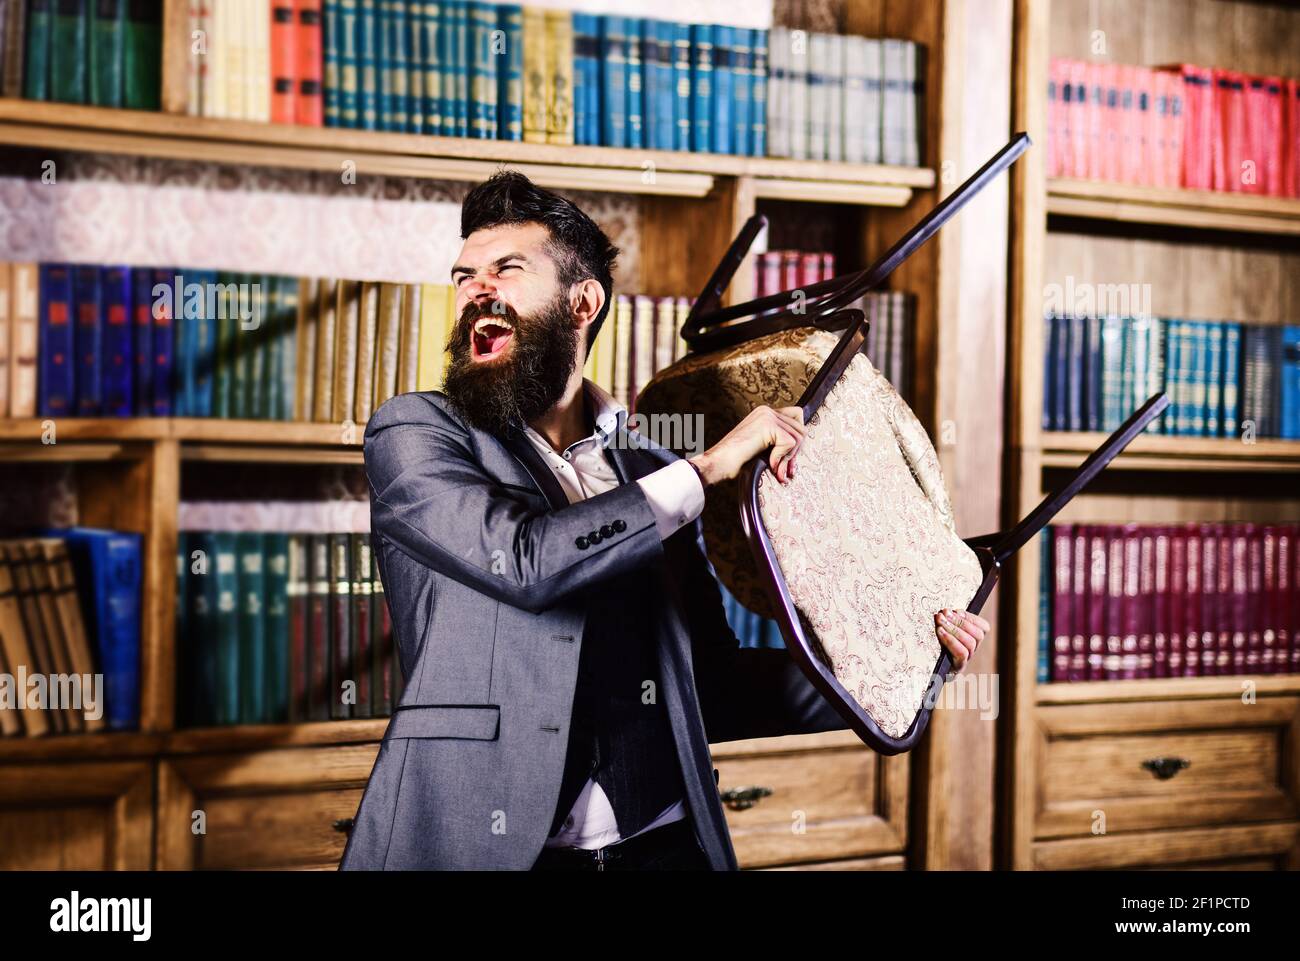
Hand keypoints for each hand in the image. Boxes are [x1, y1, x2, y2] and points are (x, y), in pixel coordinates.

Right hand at [688, 405, 806, 486]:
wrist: (718, 462)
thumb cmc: (736, 460)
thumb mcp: (762, 447)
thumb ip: (778, 442)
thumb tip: (800, 446)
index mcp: (765, 413)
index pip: (797, 417)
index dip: (797, 440)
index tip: (789, 461)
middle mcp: (767, 411)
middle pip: (801, 428)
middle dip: (795, 452)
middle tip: (785, 469)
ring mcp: (767, 416)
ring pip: (798, 437)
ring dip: (788, 457)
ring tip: (776, 469)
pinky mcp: (768, 425)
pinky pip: (790, 443)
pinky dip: (782, 458)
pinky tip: (769, 464)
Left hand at [935, 608, 988, 673]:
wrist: (922, 671)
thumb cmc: (931, 648)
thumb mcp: (940, 632)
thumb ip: (947, 622)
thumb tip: (945, 611)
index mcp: (971, 640)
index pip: (983, 627)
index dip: (971, 617)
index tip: (956, 610)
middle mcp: (972, 652)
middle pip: (978, 635)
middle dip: (960, 621)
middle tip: (944, 613)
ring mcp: (965, 661)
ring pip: (971, 644)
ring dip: (954, 629)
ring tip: (940, 621)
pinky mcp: (957, 668)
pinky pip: (961, 653)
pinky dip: (951, 640)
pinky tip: (939, 631)